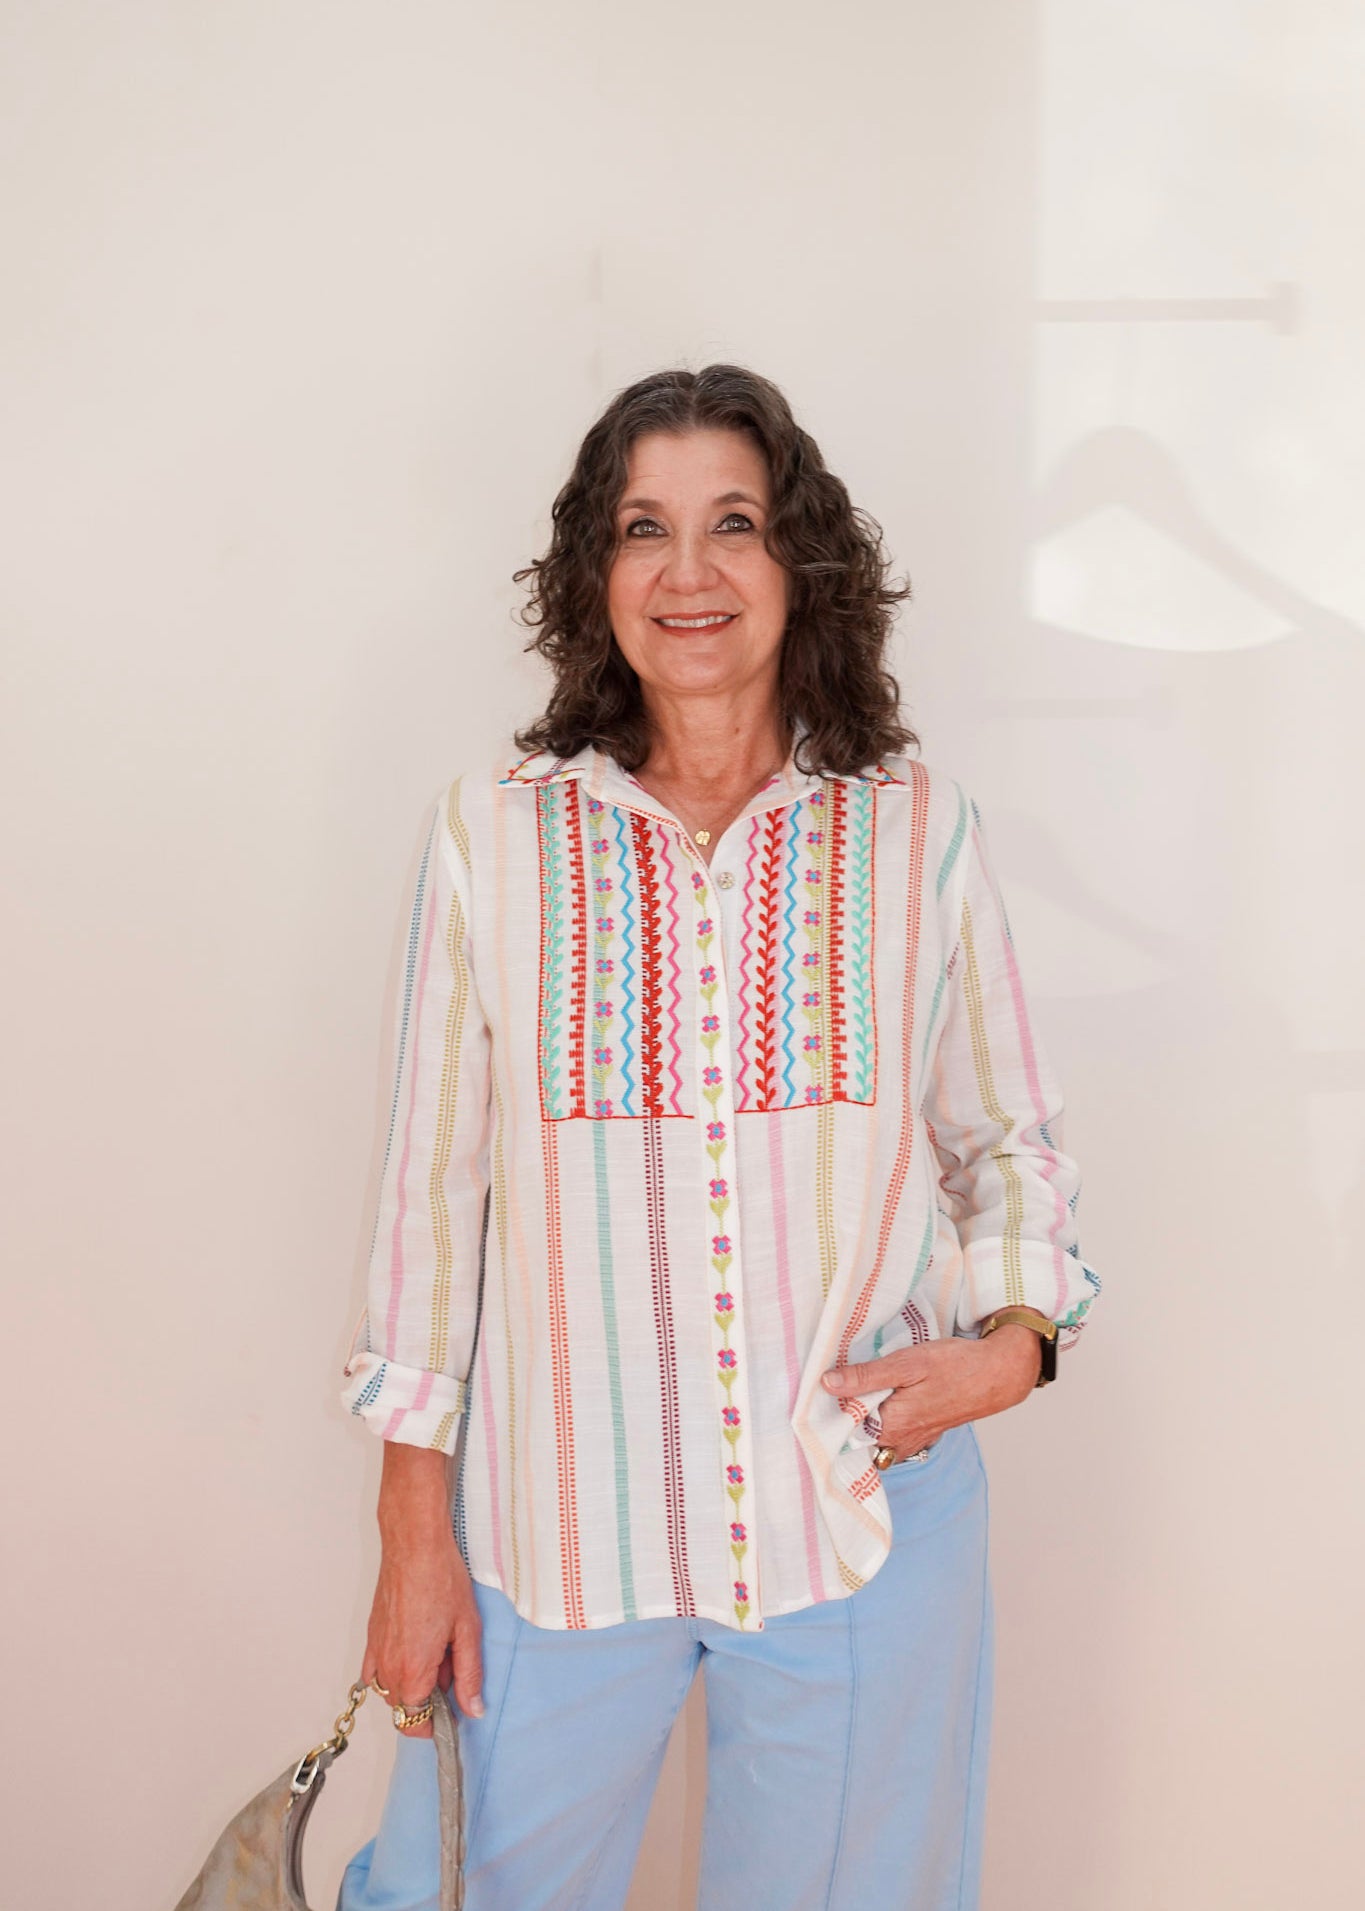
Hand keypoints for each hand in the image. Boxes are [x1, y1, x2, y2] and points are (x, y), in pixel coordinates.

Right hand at [361, 1445, 483, 1736]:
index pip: (415, 1723)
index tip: (453, 1713)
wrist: (414, 1545)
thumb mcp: (467, 1631)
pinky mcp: (370, 1636)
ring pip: (389, 1690)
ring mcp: (374, 1652)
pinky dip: (391, 1671)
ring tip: (435, 1652)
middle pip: (402, 1709)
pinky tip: (412, 1649)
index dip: (437, 1724)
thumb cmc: (441, 1580)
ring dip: (410, 1685)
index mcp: (412, 1672)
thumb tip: (472, 1709)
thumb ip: (469, 1676)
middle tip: (450, 1669)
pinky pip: (374, 1672)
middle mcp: (387, 1668)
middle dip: (427, 1701)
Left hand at [820, 1322, 1043, 1463]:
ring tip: (847, 1395)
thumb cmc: (955, 1366)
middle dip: (839, 1416)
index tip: (814, 1394)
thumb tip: (827, 1383)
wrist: (997, 1375)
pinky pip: (889, 1438)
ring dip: (858, 1420)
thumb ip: (866, 1376)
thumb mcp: (907, 1364)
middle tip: (827, 1388)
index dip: (825, 1412)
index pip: (841, 1430)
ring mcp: (911, 1441)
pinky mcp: (920, 1434)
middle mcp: (898, 1441)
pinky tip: (874, 1403)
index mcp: (890, 1426)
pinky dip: (877, 1425)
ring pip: (871, 1438)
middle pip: (854, 1436)